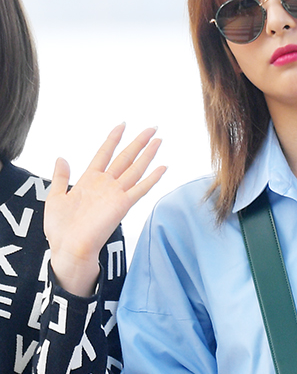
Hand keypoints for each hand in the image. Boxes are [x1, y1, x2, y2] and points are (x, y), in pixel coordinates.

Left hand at [44, 124, 165, 296]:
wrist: (69, 248)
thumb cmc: (61, 229)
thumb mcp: (55, 197)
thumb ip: (60, 177)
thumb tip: (61, 158)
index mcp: (89, 181)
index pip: (104, 154)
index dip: (113, 139)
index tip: (122, 125)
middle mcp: (105, 185)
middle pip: (125, 157)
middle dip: (138, 142)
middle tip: (152, 128)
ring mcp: (115, 194)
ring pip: (135, 168)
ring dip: (147, 154)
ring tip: (159, 139)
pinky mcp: (122, 205)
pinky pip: (140, 188)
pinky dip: (152, 177)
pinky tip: (163, 167)